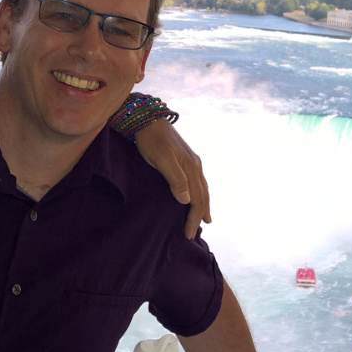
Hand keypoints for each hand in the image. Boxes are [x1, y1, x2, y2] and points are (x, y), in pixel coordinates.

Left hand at [133, 120, 210, 238]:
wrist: (147, 118)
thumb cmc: (151, 140)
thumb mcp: (161, 159)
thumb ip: (175, 178)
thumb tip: (186, 200)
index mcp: (192, 168)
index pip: (197, 199)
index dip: (193, 218)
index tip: (188, 234)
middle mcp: (195, 165)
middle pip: (203, 196)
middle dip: (199, 215)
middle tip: (193, 233)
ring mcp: (192, 161)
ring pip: (202, 188)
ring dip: (203, 205)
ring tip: (204, 219)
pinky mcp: (185, 158)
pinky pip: (197, 181)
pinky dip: (199, 193)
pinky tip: (195, 196)